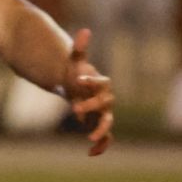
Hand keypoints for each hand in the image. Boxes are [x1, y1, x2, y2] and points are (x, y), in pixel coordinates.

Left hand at [60, 28, 114, 155]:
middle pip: (104, 104)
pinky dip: (102, 143)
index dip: (92, 82)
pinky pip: (105, 135)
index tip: (78, 79)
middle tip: (74, 108)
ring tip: (89, 136)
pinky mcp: (99, 124)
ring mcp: (103, 113)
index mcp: (100, 84)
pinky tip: (93, 151)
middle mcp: (105, 99)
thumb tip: (85, 30)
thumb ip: (80, 48)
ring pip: (107, 122)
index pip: (102, 83)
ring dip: (100, 129)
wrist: (79, 87)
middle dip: (91, 106)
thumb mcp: (76, 61)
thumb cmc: (77, 73)